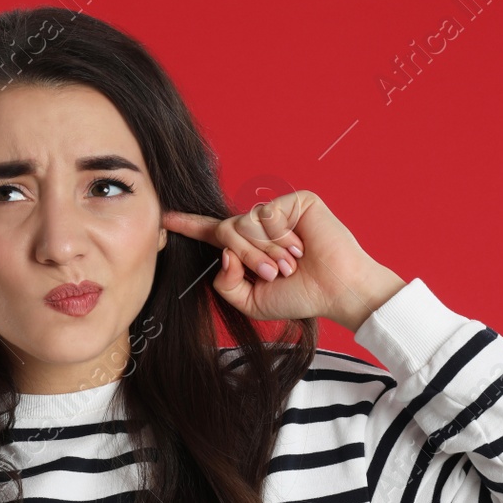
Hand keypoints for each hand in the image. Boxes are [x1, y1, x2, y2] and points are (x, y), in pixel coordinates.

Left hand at [161, 190, 404, 330]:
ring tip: (290, 264)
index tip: (166, 218)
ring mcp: (277, 212)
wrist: (335, 291)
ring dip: (264, 252)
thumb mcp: (250, 301)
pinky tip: (300, 247)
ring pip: (243, 224)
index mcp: (248, 248)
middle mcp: (260, 227)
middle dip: (247, 258)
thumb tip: (223, 253)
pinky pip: (267, 216)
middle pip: (225, 231)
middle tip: (275, 273)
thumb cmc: (299, 297)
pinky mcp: (295, 201)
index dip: (189, 225)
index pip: (213, 233)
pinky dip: (279, 239)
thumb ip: (225, 283)